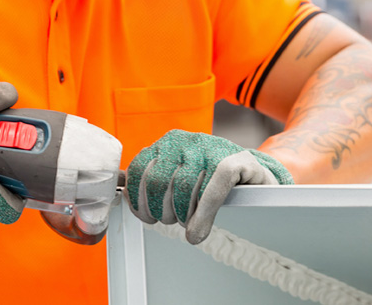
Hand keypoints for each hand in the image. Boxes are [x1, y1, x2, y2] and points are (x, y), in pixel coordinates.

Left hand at [125, 129, 292, 243]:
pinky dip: (202, 215)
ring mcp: (212, 148)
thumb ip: (152, 176)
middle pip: (159, 182)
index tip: (147, 216)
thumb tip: (117, 183)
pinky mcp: (237, 160)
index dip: (139, 199)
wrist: (254, 172)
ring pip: (184, 189)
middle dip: (161, 210)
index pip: (139, 170)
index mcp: (168, 142)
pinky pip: (212, 191)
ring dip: (184, 216)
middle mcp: (187, 140)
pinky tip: (199, 230)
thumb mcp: (179, 171)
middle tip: (171, 221)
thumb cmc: (210, 176)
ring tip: (190, 222)